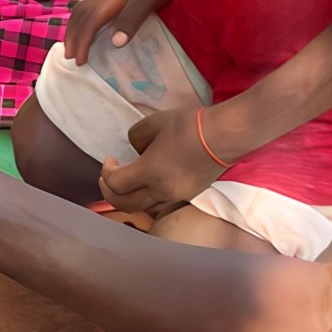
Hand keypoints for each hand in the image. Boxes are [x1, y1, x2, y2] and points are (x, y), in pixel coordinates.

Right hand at [61, 0, 175, 69]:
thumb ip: (131, 19)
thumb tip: (113, 44)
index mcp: (110, 0)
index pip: (89, 24)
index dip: (82, 44)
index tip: (80, 62)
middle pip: (80, 16)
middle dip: (72, 36)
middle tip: (69, 56)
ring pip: (83, 8)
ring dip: (75, 26)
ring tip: (74, 41)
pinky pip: (91, 5)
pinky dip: (84, 17)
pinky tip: (93, 21)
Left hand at [103, 105, 224, 218]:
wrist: (224, 136)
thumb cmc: (189, 126)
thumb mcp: (153, 123)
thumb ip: (136, 138)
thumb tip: (137, 151)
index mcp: (150, 171)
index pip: (116, 184)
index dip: (106, 172)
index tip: (110, 160)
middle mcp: (161, 190)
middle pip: (125, 204)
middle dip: (109, 193)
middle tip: (106, 178)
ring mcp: (176, 196)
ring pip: (142, 208)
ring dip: (128, 198)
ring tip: (125, 183)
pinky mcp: (188, 195)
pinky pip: (159, 204)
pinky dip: (146, 197)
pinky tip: (147, 183)